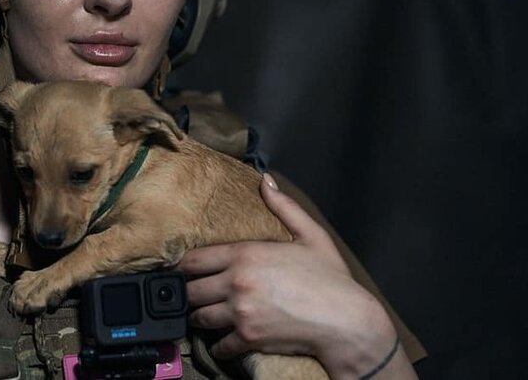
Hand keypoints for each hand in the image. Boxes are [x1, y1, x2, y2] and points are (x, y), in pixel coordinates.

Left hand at [179, 174, 409, 377]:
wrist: (346, 320)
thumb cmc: (330, 278)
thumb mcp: (310, 234)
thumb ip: (284, 207)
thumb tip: (266, 181)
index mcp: (246, 254)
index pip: (194, 260)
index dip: (183, 266)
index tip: (181, 270)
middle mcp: (236, 282)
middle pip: (190, 290)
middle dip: (188, 293)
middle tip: (192, 294)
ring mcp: (240, 312)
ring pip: (199, 318)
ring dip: (200, 317)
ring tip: (204, 315)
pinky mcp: (248, 338)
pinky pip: (219, 345)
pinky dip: (219, 344)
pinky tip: (224, 339)